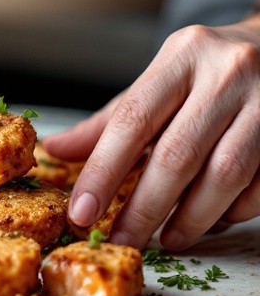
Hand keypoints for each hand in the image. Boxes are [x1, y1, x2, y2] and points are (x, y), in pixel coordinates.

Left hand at [43, 18, 259, 249]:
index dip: (104, 170)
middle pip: (178, 154)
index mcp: (183, 55)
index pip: (133, 118)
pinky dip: (231, 211)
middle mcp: (227, 72)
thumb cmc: (208, 71)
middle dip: (144, 208)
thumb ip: (111, 121)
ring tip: (167, 240)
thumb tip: (57, 151)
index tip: (82, 211)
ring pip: (225, 174)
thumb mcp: (159, 82)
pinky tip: (210, 221)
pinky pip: (259, 186)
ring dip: (191, 218)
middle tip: (122, 240)